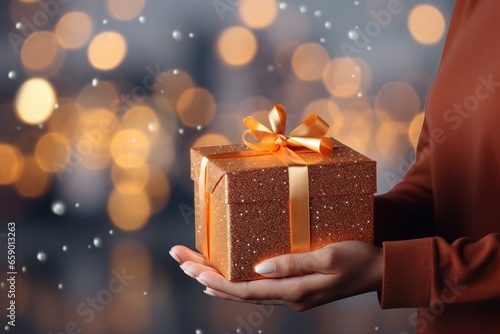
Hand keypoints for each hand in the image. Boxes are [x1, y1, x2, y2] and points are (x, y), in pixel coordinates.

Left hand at [170, 241, 382, 310]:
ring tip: (192, 266)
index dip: (216, 280)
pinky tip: (224, 276)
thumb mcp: (328, 258)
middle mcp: (287, 297)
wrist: (379, 271)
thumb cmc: (357, 258)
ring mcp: (290, 294)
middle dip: (205, 275)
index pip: (244, 290)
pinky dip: (234, 282)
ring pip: (244, 290)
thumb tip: (258, 269)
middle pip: (237, 291)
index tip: (191, 269)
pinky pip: (256, 288)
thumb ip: (293, 263)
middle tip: (179, 258)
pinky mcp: (294, 288)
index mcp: (293, 291)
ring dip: (215, 278)